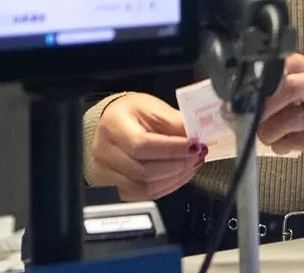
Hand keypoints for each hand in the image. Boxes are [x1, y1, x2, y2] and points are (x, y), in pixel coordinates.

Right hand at [90, 93, 205, 200]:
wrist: (112, 124)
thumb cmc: (133, 114)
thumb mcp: (154, 108)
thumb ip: (176, 122)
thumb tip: (198, 135)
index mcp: (113, 127)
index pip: (142, 145)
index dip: (172, 149)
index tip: (195, 145)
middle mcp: (105, 153)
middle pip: (144, 171)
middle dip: (179, 165)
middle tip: (199, 155)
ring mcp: (106, 174)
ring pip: (145, 188)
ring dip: (176, 178)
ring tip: (193, 164)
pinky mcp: (114, 188)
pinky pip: (144, 196)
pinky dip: (167, 187)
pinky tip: (180, 175)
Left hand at [257, 54, 303, 176]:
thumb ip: (283, 86)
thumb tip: (244, 94)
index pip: (286, 62)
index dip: (263, 78)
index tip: (247, 92)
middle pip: (289, 87)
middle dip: (265, 106)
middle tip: (253, 118)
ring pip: (288, 119)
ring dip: (269, 131)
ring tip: (267, 136)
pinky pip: (294, 141)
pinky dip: (281, 146)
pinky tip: (284, 145)